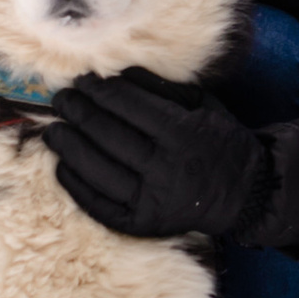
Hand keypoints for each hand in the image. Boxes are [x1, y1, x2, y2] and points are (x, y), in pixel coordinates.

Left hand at [45, 68, 280, 245]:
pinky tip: (62, 166)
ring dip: (69, 148)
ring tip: (54, 131)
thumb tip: (119, 73)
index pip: (128, 107)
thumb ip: (162, 89)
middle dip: (79, 114)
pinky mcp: (142, 224)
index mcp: (182, 133)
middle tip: (61, 100)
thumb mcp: (203, 105)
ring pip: (97, 171)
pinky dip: (76, 186)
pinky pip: (99, 205)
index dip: (101, 92)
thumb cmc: (220, 141)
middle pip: (108, 136)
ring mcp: (152, 200)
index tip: (83, 80)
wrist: (244, 193)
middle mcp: (165, 168)